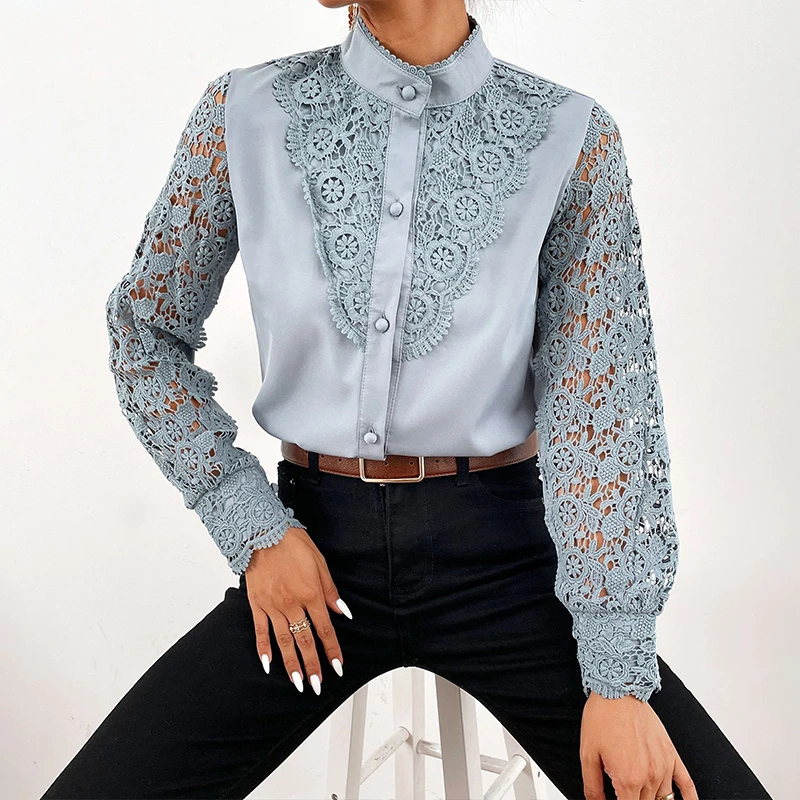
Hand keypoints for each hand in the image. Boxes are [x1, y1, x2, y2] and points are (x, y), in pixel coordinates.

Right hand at [244, 525, 350, 695]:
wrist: (262, 532)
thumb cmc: (293, 544)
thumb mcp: (319, 563)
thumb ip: (329, 590)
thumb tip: (342, 612)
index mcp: (310, 594)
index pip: (324, 628)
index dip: (332, 649)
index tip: (338, 667)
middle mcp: (292, 604)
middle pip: (304, 640)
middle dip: (312, 665)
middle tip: (317, 685)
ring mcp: (272, 606)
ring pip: (283, 641)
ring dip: (291, 664)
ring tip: (297, 683)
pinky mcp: (256, 604)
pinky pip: (260, 631)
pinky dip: (263, 649)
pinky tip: (267, 665)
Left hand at [580, 692, 698, 799]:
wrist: (617, 691)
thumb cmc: (602, 718)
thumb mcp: (588, 755)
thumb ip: (592, 787)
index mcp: (628, 779)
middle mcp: (650, 776)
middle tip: (624, 789)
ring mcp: (664, 766)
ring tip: (641, 793)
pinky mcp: (672, 755)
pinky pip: (687, 784)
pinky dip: (690, 799)